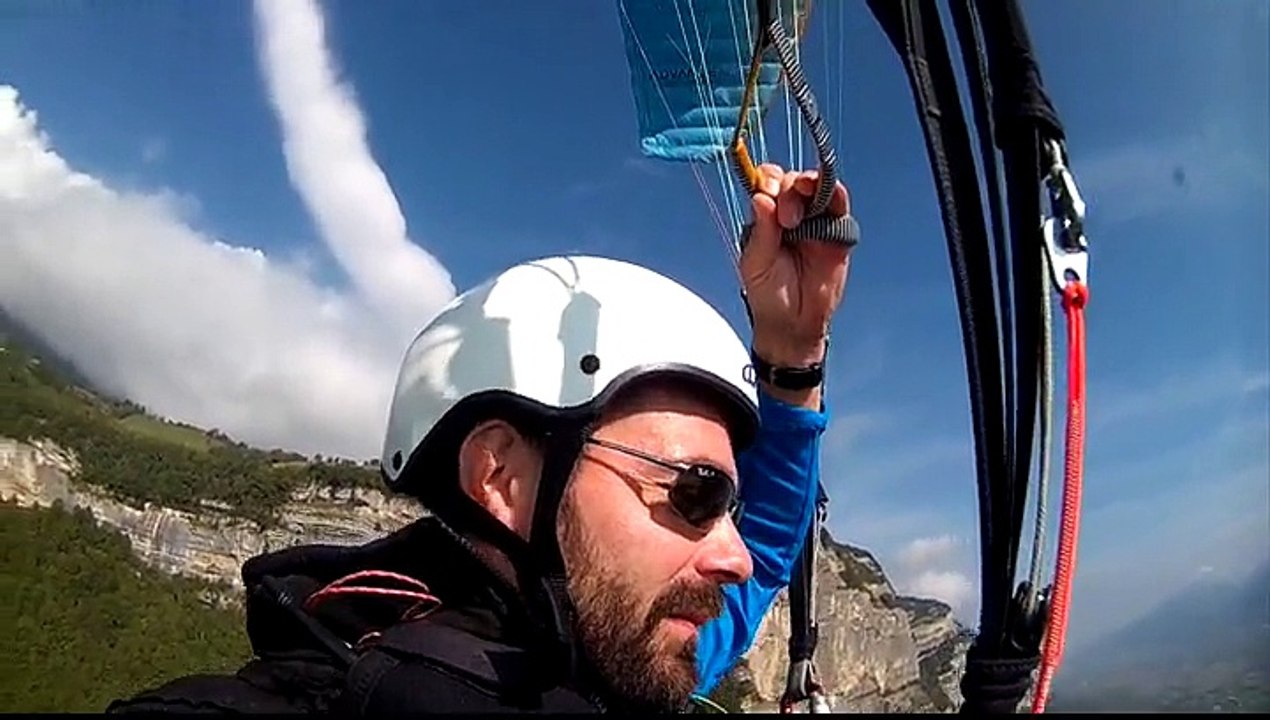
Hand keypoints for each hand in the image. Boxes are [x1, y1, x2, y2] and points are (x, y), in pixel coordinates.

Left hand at [739, 164, 852, 381]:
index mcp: (766, 218)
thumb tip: (761, 197)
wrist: (794, 323)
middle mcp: (791, 214)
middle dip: (790, 189)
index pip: (767, 183)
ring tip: (807, 195)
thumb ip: (761, 231)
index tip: (767, 192)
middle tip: (787, 218)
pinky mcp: (838, 232)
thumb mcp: (756, 264)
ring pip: (818, 187)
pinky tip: (832, 196)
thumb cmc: (769, 294)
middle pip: (792, 182)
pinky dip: (838, 195)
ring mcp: (816, 221)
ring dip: (814, 183)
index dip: (768, 180)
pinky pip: (840, 207)